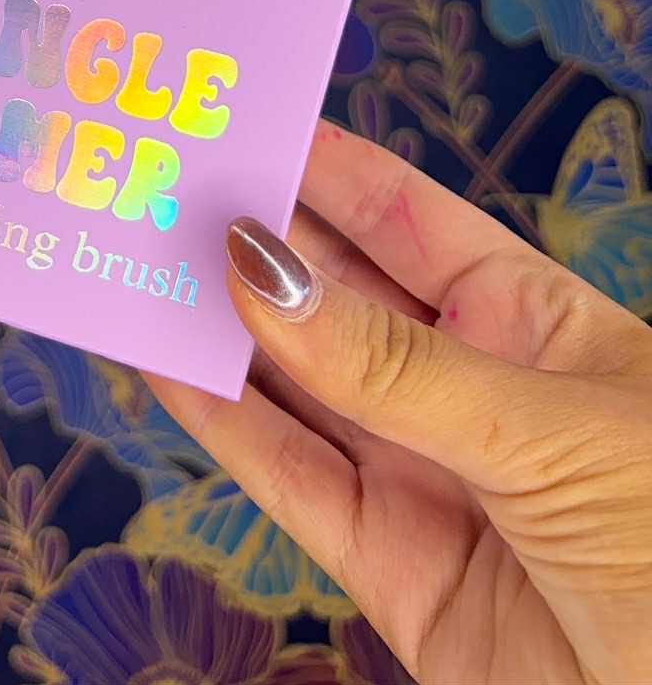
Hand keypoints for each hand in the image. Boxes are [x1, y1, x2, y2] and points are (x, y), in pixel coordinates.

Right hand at [149, 118, 651, 684]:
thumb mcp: (551, 430)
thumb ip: (394, 363)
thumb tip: (262, 269)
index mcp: (537, 322)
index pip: (407, 218)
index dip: (323, 164)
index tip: (235, 114)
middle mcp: (472, 388)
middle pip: (339, 295)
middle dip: (252, 239)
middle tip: (155, 181)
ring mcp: (428, 477)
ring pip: (301, 384)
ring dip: (218, 326)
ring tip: (133, 260)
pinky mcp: (394, 570)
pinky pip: (292, 482)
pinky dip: (223, 426)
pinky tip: (164, 367)